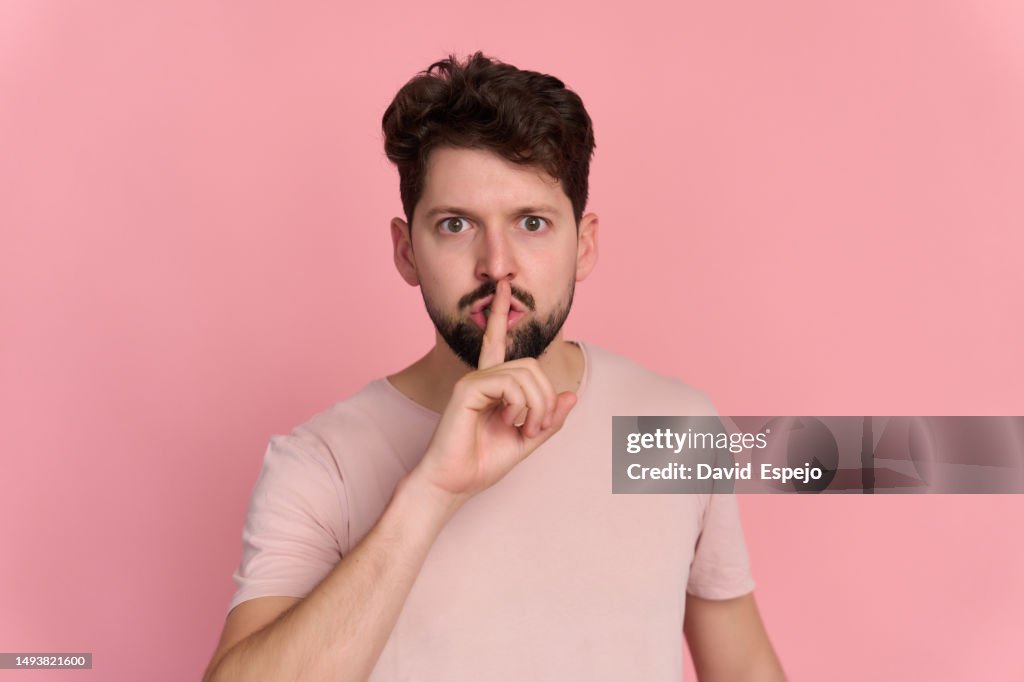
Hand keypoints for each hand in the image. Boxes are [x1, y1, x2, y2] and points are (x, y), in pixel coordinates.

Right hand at [410, 278, 576, 508]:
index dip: (499, 314)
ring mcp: (473, 381)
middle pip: (530, 366)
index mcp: (491, 386)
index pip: (497, 342)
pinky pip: (509, 383)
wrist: (453, 484)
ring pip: (525, 373)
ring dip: (537, 405)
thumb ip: (549, 420)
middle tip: (539, 427)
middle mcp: (481, 378)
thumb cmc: (482, 464)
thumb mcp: (526, 441)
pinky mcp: (467, 389)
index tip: (503, 288)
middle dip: (546, 397)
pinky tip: (512, 422)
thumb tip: (572, 395)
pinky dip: (522, 405)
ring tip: (526, 429)